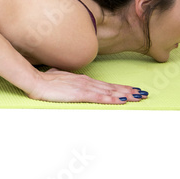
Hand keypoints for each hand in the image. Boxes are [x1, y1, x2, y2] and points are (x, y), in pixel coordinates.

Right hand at [26, 68, 147, 103]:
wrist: (36, 81)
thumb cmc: (45, 81)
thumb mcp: (59, 78)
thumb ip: (66, 80)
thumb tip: (66, 79)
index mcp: (83, 80)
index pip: (106, 85)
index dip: (120, 87)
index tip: (132, 89)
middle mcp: (87, 82)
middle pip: (112, 87)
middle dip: (129, 90)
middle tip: (143, 94)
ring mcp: (84, 87)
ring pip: (109, 91)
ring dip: (125, 94)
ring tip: (138, 97)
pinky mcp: (80, 94)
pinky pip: (100, 97)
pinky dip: (112, 98)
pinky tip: (121, 99)